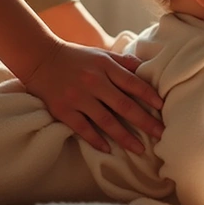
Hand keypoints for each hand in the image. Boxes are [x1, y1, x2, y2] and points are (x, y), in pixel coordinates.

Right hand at [23, 40, 163, 153]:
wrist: (40, 58)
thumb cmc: (78, 57)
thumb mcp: (103, 54)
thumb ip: (125, 62)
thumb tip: (148, 69)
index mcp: (106, 67)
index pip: (133, 83)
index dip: (149, 95)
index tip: (163, 107)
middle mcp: (94, 82)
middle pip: (124, 105)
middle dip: (145, 121)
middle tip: (161, 134)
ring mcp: (78, 97)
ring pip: (106, 121)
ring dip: (124, 137)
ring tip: (140, 149)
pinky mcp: (63, 110)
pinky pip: (82, 128)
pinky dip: (95, 140)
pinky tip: (108, 150)